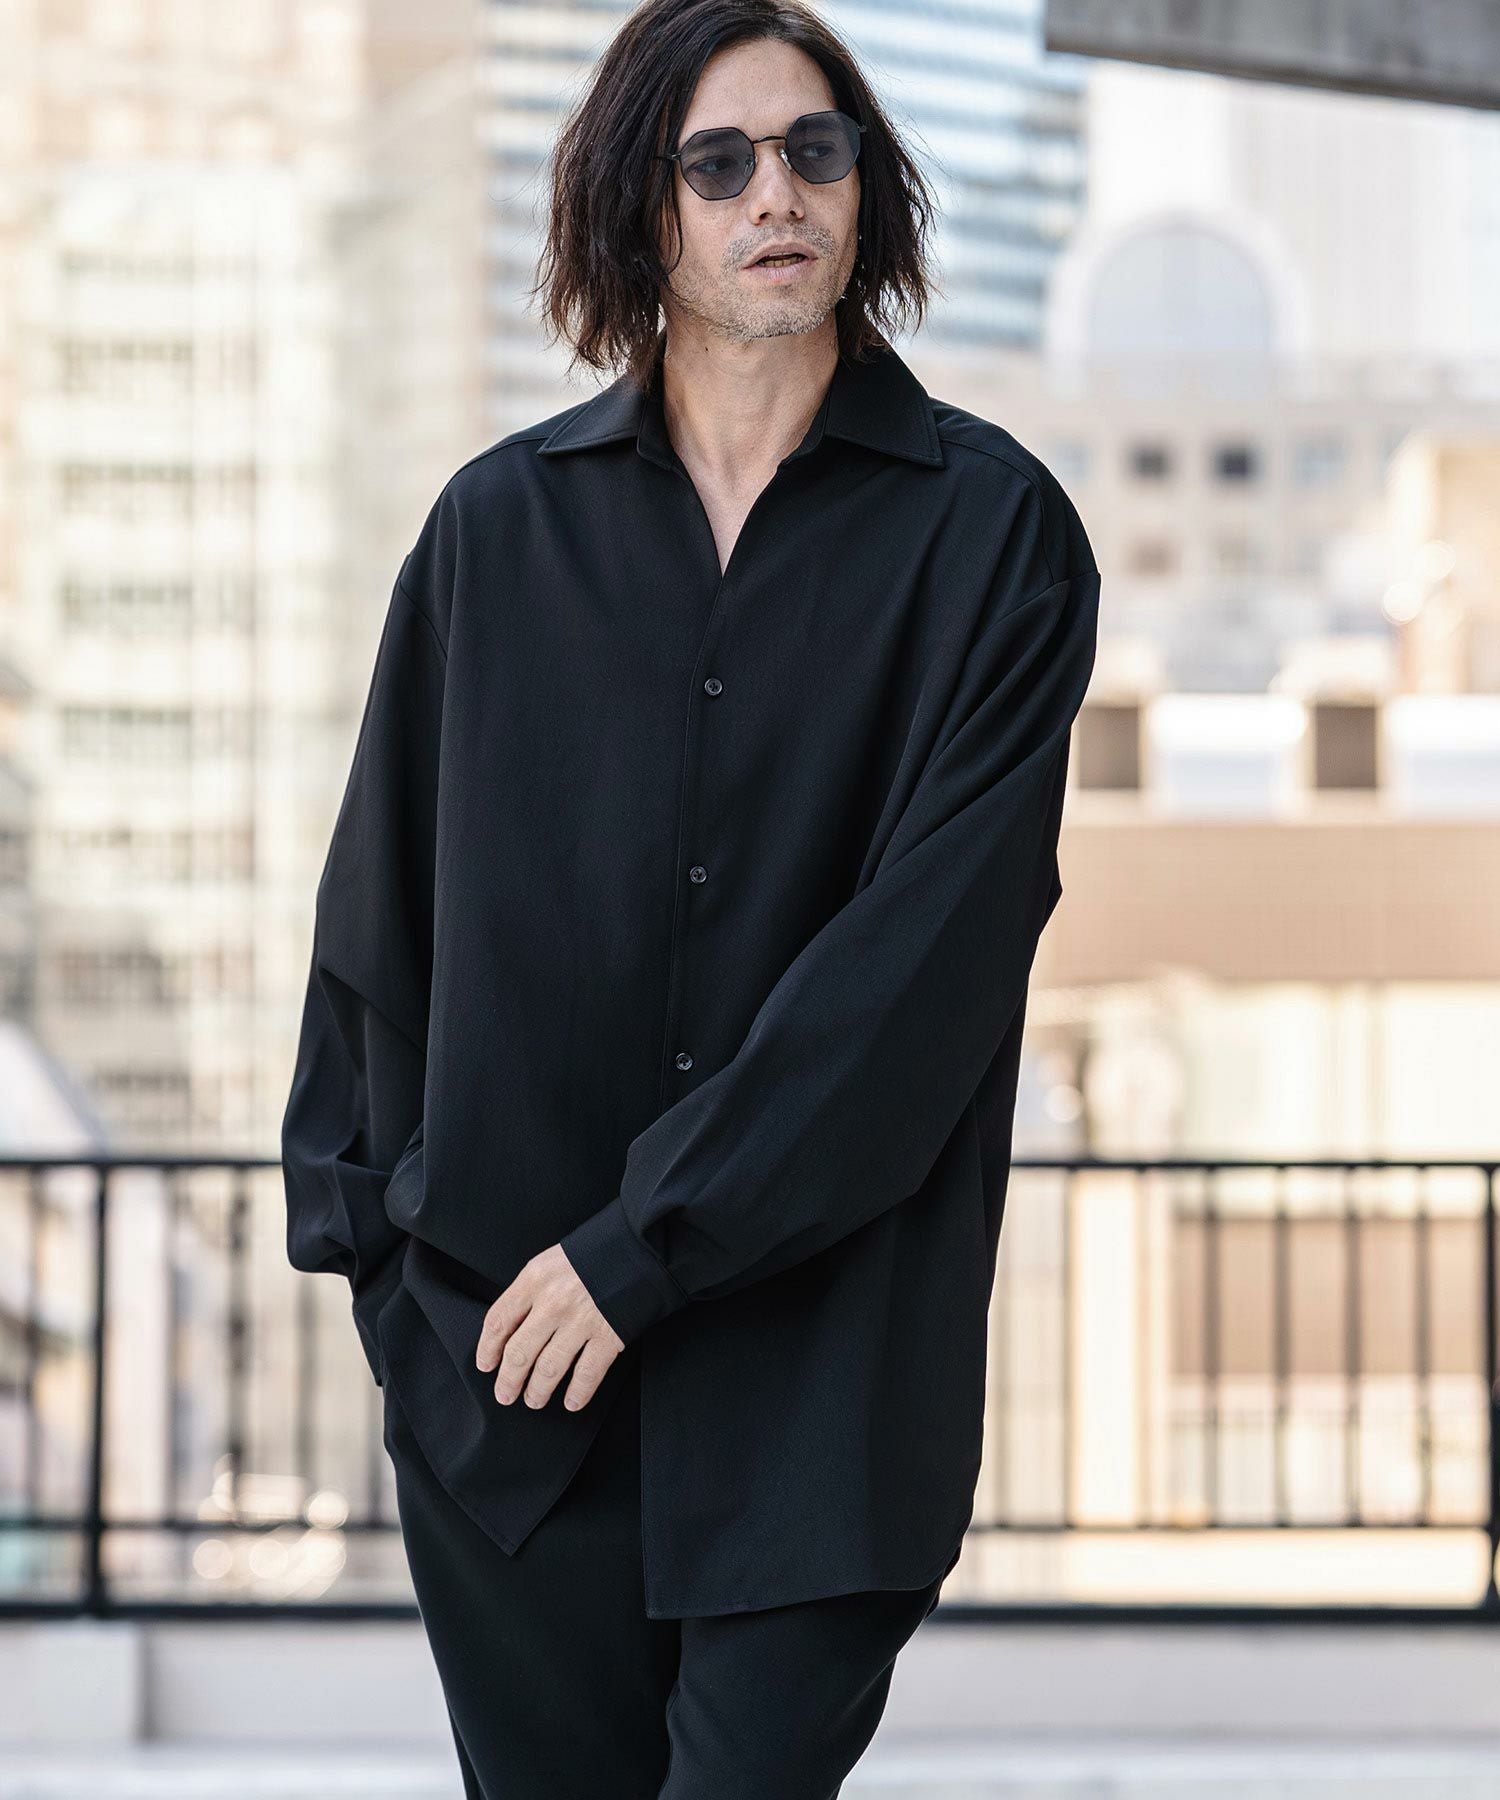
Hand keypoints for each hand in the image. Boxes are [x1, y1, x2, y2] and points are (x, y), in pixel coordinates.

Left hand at [475, 1243, 624, 1411]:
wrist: (642, 1246)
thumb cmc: (596, 1252)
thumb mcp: (553, 1261)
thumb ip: (533, 1290)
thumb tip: (515, 1326)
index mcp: (535, 1279)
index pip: (499, 1321)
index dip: (488, 1348)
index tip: (486, 1364)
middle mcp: (553, 1302)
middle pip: (519, 1353)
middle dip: (508, 1380)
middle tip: (505, 1394)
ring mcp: (581, 1321)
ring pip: (548, 1369)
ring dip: (537, 1391)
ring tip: (534, 1399)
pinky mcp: (608, 1336)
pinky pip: (586, 1374)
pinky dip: (577, 1393)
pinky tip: (571, 1401)